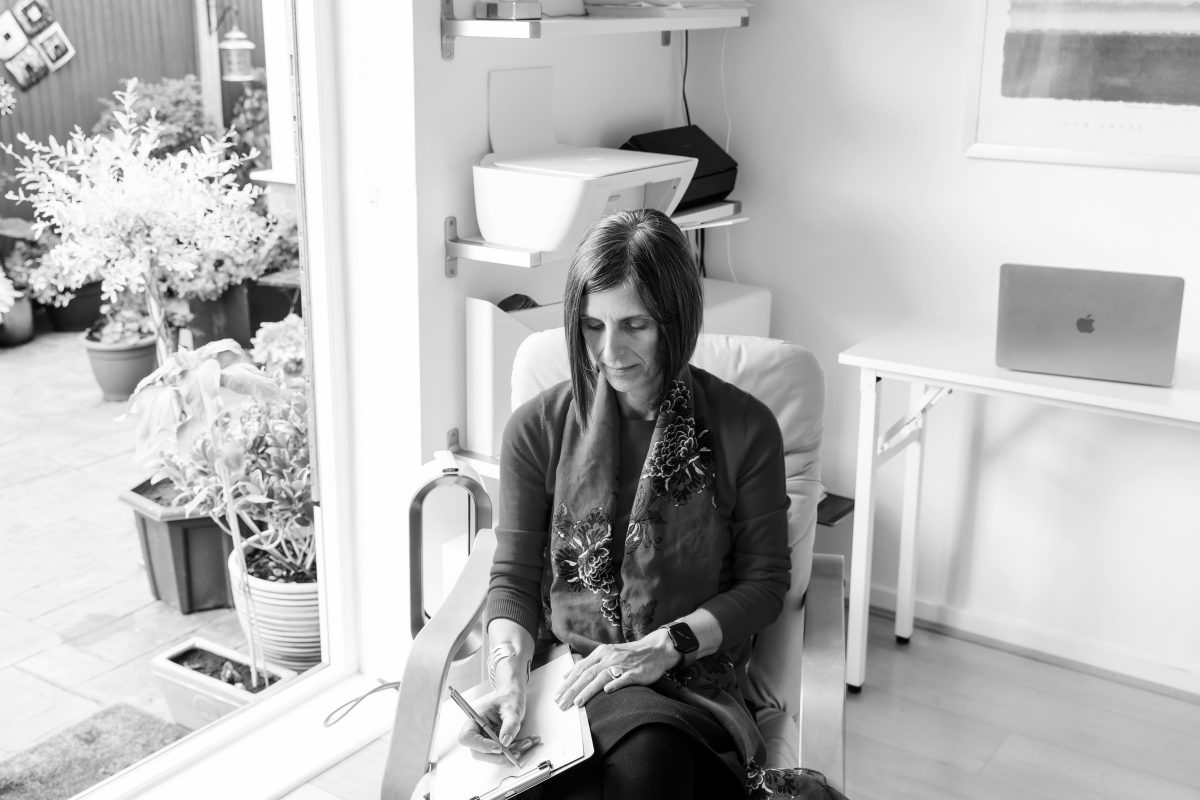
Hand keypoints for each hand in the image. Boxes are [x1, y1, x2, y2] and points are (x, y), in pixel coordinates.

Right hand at [456, 680, 540, 760]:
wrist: (513, 698)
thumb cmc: (509, 699)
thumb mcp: (512, 709)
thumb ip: (509, 725)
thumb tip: (505, 741)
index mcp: (476, 719)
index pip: (467, 737)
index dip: (480, 745)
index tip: (498, 747)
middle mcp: (478, 731)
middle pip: (478, 752)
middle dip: (498, 756)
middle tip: (515, 753)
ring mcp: (486, 739)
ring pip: (492, 756)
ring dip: (510, 755)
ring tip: (527, 743)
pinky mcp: (495, 745)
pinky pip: (503, 754)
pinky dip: (516, 751)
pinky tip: (526, 743)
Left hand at [553, 631, 677, 710]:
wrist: (655, 650)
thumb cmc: (629, 655)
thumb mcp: (607, 654)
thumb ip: (588, 664)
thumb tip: (567, 676)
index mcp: (601, 653)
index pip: (580, 668)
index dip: (568, 683)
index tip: (557, 696)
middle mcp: (609, 657)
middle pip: (587, 674)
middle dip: (573, 690)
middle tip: (562, 704)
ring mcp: (623, 664)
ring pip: (602, 677)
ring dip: (589, 690)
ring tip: (578, 702)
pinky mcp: (636, 672)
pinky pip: (624, 678)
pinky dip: (615, 684)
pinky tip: (607, 691)